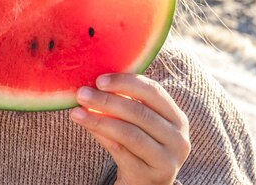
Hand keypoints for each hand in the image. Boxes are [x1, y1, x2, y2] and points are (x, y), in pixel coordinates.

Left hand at [70, 73, 189, 184]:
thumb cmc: (139, 147)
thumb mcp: (141, 124)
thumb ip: (127, 103)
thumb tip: (95, 83)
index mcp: (177, 119)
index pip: (153, 91)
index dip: (125, 82)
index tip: (99, 80)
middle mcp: (178, 139)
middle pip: (139, 112)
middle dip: (106, 100)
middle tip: (82, 94)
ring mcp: (167, 160)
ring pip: (129, 133)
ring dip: (99, 120)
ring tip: (77, 112)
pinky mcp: (150, 176)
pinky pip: (121, 151)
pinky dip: (101, 136)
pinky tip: (86, 126)